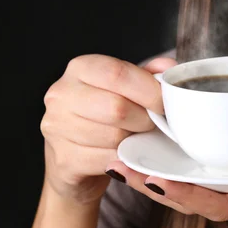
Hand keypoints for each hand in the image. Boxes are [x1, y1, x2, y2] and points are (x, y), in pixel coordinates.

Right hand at [40, 54, 176, 204]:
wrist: (75, 159)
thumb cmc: (104, 117)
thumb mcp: (125, 89)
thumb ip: (147, 76)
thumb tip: (169, 67)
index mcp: (80, 68)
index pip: (118, 73)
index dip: (149, 90)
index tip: (165, 103)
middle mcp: (62, 94)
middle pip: (117, 108)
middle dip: (144, 120)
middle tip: (152, 125)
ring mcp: (57, 127)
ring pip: (114, 137)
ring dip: (135, 141)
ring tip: (136, 138)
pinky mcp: (64, 159)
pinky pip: (108, 160)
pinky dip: (125, 160)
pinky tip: (125, 154)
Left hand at [107, 154, 227, 227]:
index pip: (216, 201)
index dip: (183, 192)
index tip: (153, 177)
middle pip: (194, 193)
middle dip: (156, 181)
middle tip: (119, 160)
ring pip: (196, 180)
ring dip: (161, 168)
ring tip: (127, 151)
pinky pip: (209, 166)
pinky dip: (184, 156)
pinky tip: (166, 138)